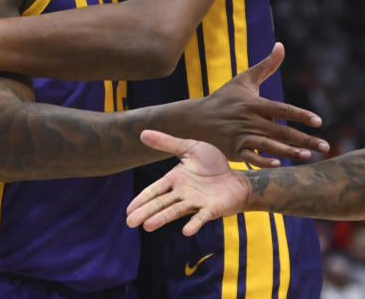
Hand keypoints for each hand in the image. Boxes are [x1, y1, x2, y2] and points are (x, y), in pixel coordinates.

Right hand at [126, 130, 249, 234]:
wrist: (235, 177)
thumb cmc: (212, 164)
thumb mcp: (189, 148)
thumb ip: (168, 143)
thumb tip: (142, 133)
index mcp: (175, 179)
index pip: (155, 190)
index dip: (142, 199)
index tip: (129, 209)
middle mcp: (182, 193)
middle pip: (161, 203)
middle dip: (146, 212)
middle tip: (130, 222)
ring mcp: (196, 202)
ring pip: (176, 211)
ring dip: (162, 218)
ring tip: (148, 226)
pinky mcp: (211, 209)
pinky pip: (201, 217)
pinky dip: (194, 224)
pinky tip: (186, 231)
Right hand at [197, 42, 328, 166]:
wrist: (196, 119)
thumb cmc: (225, 98)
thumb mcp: (244, 80)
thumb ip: (266, 65)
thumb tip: (281, 45)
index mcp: (254, 103)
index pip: (282, 110)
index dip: (300, 115)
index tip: (318, 122)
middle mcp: (249, 120)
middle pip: (281, 131)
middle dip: (304, 139)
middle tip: (325, 146)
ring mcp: (241, 137)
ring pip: (269, 146)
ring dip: (289, 152)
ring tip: (308, 156)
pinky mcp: (233, 151)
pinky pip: (251, 158)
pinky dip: (264, 161)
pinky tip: (280, 164)